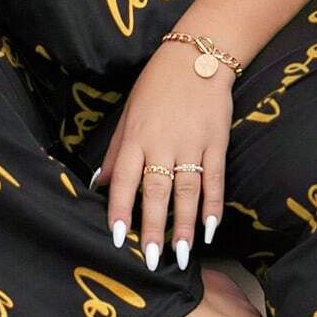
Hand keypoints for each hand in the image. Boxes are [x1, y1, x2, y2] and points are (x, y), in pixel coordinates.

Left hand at [89, 42, 232, 268]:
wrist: (196, 56)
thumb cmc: (156, 86)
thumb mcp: (128, 114)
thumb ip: (116, 152)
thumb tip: (100, 183)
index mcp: (137, 138)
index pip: (126, 180)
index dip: (121, 210)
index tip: (118, 238)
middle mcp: (163, 144)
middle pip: (157, 192)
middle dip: (153, 228)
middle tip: (152, 260)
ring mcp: (192, 145)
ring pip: (188, 191)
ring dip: (185, 225)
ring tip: (182, 255)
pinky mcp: (216, 143)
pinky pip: (215, 179)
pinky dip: (214, 205)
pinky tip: (211, 228)